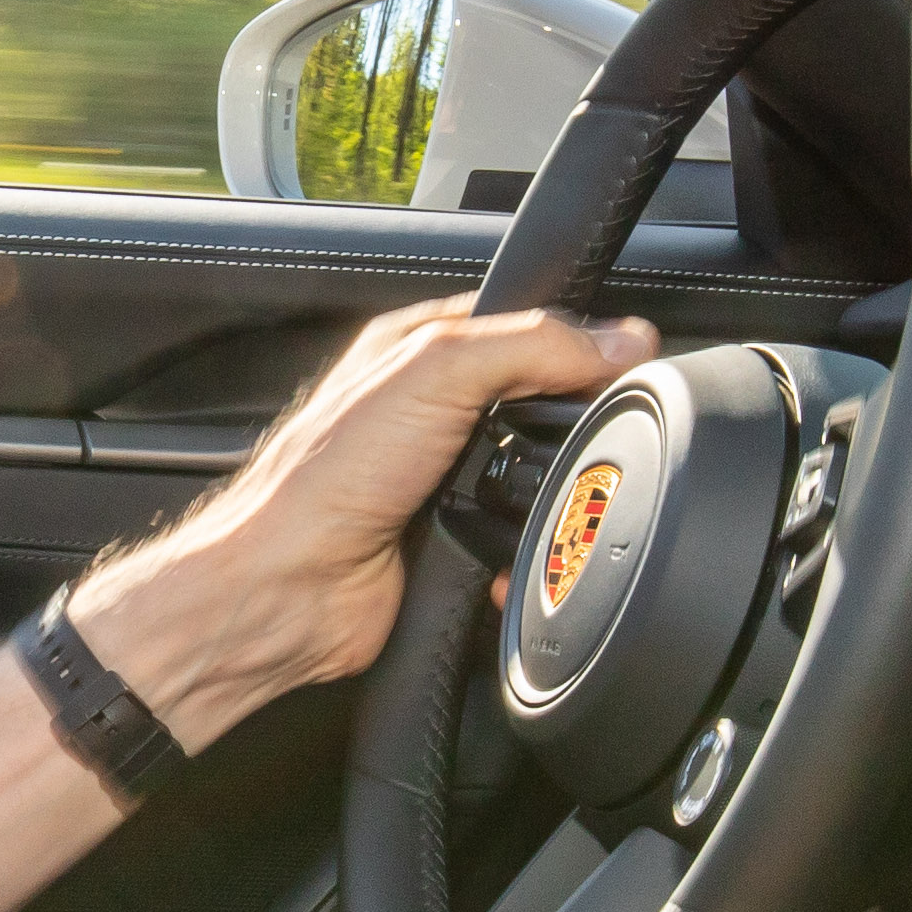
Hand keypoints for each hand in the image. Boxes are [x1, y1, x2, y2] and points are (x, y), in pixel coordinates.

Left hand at [65, 294, 662, 749]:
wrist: (289, 589)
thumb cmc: (324, 477)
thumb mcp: (433, 373)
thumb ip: (530, 344)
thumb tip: (617, 339)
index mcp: (420, 348)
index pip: (525, 322)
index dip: (576, 338)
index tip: (622, 360)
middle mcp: (432, 409)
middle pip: (540, 399)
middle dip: (567, 422)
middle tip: (588, 431)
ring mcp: (446, 478)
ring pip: (539, 474)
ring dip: (549, 492)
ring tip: (546, 494)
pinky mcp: (458, 540)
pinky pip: (523, 538)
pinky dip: (531, 549)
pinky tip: (518, 547)